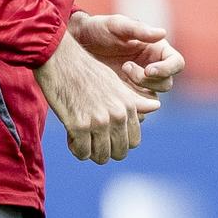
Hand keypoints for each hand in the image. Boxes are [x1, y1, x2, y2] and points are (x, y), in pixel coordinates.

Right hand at [37, 26, 158, 163]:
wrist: (61, 61)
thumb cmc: (86, 71)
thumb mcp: (115, 84)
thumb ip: (135, 100)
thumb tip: (156, 106)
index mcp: (128, 106)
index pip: (134, 141)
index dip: (119, 143)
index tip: (106, 137)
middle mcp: (117, 115)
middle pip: (119, 152)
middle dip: (106, 151)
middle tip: (92, 142)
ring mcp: (98, 122)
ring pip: (101, 156)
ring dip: (90, 152)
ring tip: (81, 140)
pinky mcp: (78, 126)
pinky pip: (82, 153)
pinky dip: (76, 150)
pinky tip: (71, 137)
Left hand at [69, 10, 184, 96]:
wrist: (78, 43)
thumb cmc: (98, 29)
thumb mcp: (116, 25)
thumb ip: (138, 29)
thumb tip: (163, 33)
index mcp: (157, 50)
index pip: (176, 63)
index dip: (167, 69)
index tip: (148, 69)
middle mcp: (152, 67)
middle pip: (166, 83)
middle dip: (148, 80)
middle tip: (125, 68)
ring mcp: (139, 83)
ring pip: (152, 98)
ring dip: (138, 93)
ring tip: (117, 77)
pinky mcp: (125, 95)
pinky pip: (135, 107)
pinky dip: (127, 105)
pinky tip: (111, 93)